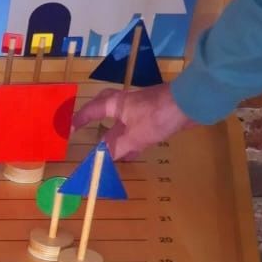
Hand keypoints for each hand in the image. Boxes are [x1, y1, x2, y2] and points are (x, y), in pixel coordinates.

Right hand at [72, 82, 194, 159]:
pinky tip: (131, 153)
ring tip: (109, 152)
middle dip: (96, 117)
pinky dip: (130, 141)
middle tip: (88, 126)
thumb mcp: (134, 137)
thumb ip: (117, 148)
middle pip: (106, 108)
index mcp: (117, 104)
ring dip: (115, 135)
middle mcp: (127, 104)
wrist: (190, 104)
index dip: (80, 119)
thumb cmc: (158, 116)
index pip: (93, 110)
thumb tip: (102, 157)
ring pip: (122, 122)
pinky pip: (136, 129)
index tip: (70, 129)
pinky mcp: (154, 116)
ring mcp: (141, 110)